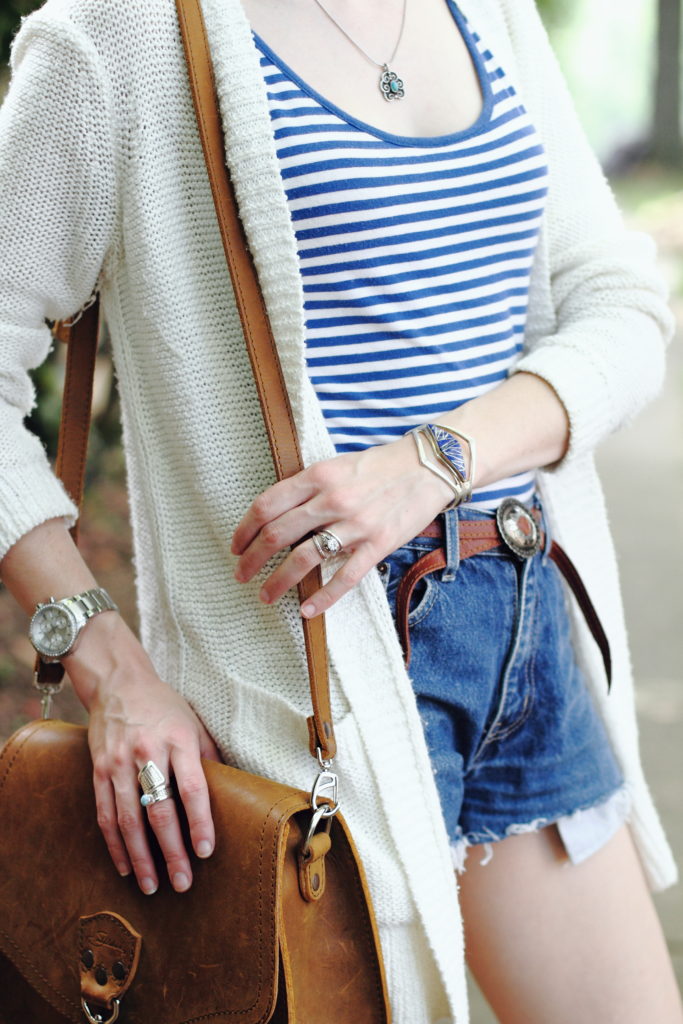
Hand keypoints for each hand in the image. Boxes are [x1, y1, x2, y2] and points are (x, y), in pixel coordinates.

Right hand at [64, 613, 221, 894]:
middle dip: (171, 851)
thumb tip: (233, 791)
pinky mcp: (99, 770)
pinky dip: (115, 844)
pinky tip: (125, 866)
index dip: (200, 822)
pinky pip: (105, 813)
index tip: (206, 851)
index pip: (192, 787)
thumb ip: (208, 757)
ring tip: (152, 885)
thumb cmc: (164, 706)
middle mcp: (148, 752)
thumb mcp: (193, 723)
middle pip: (159, 810)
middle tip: (183, 882)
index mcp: (179, 739)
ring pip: (129, 819)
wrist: (119, 683)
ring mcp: (119, 763)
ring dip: (141, 857)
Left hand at [231, 434, 452, 616]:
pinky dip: (322, 598)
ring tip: (265, 595)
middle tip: (240, 574)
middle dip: (252, 559)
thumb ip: (308, 486)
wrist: (427, 467)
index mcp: (317, 476)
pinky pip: (344, 577)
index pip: (267, 505)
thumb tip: (277, 513)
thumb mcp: (336, 465)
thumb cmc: (379, 467)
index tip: (236, 545)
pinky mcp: (377, 545)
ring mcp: (355, 524)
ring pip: (303, 559)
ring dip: (277, 581)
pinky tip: (307, 610)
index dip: (244, 529)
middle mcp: (331, 500)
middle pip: (277, 535)